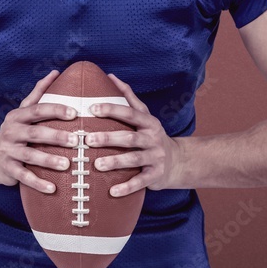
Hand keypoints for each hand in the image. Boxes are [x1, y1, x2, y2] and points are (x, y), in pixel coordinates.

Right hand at [0, 70, 78, 192]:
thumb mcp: (23, 110)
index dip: (56, 110)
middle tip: (76, 140)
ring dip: (49, 160)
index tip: (75, 113)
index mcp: (18, 116)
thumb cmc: (16, 130)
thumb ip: (39, 92)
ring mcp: (9, 151)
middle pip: (36, 133)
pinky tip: (53, 188)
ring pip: (30, 156)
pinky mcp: (8, 170)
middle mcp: (12, 132)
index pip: (38, 110)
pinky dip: (38, 183)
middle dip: (56, 136)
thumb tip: (55, 72)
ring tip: (67, 164)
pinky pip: (24, 177)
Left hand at [85, 73, 183, 196]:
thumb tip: (110, 76)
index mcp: (148, 122)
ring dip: (115, 162)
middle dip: (109, 138)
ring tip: (97, 165)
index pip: (129, 113)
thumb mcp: (144, 115)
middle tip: (88, 140)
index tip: (92, 108)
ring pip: (134, 159)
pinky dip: (127, 187)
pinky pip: (141, 182)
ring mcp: (155, 157)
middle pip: (130, 137)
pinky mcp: (156, 176)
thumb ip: (128, 97)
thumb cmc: (151, 135)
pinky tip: (111, 191)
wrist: (178, 161)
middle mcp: (153, 138)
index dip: (112, 109)